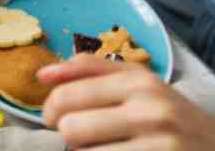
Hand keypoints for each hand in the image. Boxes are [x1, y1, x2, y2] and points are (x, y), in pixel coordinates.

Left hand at [41, 56, 214, 149]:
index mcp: (138, 80)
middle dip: (69, 137)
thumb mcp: (140, 83)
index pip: (66, 95)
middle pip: (71, 128)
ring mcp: (158, 143)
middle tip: (82, 138)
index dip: (51, 111)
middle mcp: (149, 108)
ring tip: (103, 148)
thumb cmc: (173, 117)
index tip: (57, 118)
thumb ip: (88, 70)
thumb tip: (41, 74)